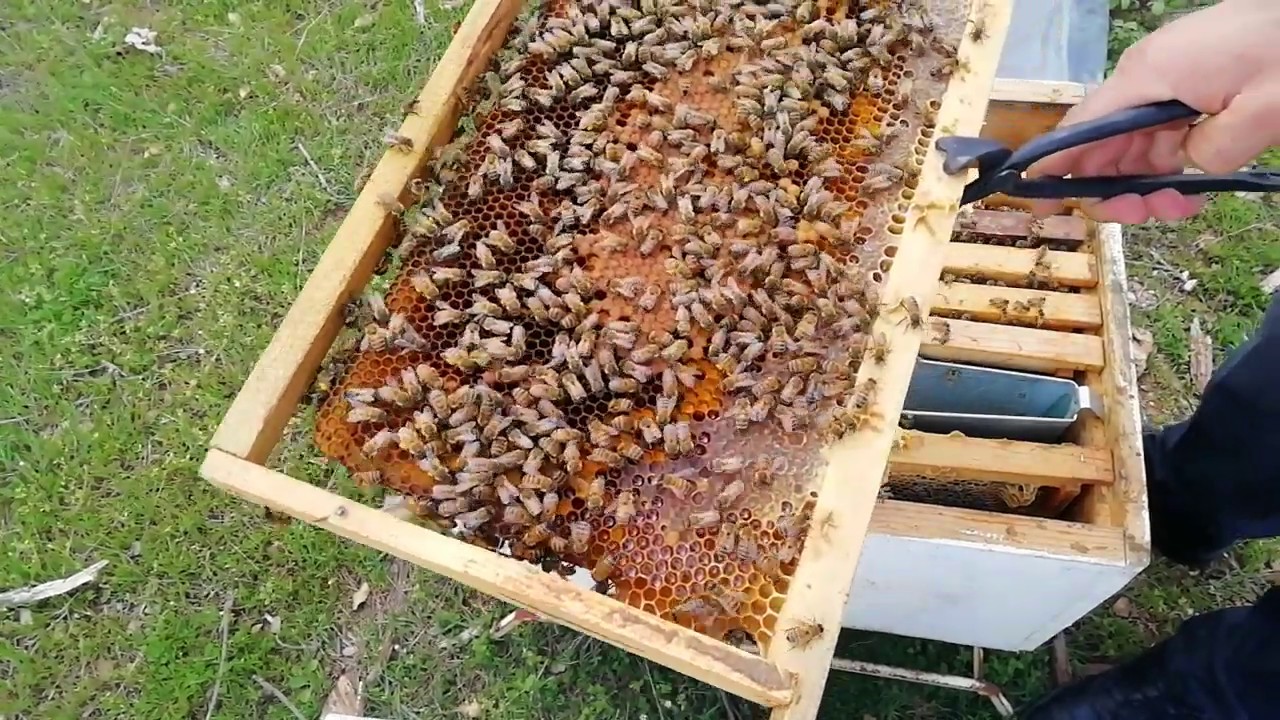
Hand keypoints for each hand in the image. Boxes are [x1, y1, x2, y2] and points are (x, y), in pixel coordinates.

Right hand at [1029, 0, 1279, 222]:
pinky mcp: (1186, 82)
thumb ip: (1209, 154)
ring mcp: (1166, 77)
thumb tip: (1183, 171)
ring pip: (1132, 144)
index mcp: (1147, 76)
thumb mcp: (1259, 116)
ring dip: (1142, 183)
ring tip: (1176, 207)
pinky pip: (1160, 132)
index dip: (1054, 167)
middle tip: (1141, 216)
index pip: (1081, 128)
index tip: (1040, 203)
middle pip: (1102, 142)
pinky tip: (1188, 189)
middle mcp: (1145, 75)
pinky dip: (1166, 165)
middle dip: (1111, 187)